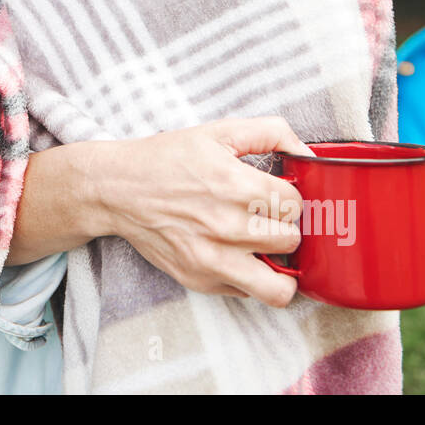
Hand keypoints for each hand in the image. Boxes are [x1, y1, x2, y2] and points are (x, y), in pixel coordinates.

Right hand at [93, 117, 310, 307]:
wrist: (117, 188)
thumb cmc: (167, 159)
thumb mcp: (218, 131)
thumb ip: (270, 132)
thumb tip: (307, 153)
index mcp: (236, 186)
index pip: (296, 204)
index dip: (289, 196)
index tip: (274, 193)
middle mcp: (227, 226)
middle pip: (291, 240)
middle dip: (284, 226)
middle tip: (267, 217)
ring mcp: (212, 259)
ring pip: (279, 286)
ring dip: (278, 266)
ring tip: (266, 248)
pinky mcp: (199, 279)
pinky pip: (247, 293)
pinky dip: (250, 277)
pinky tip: (237, 255)